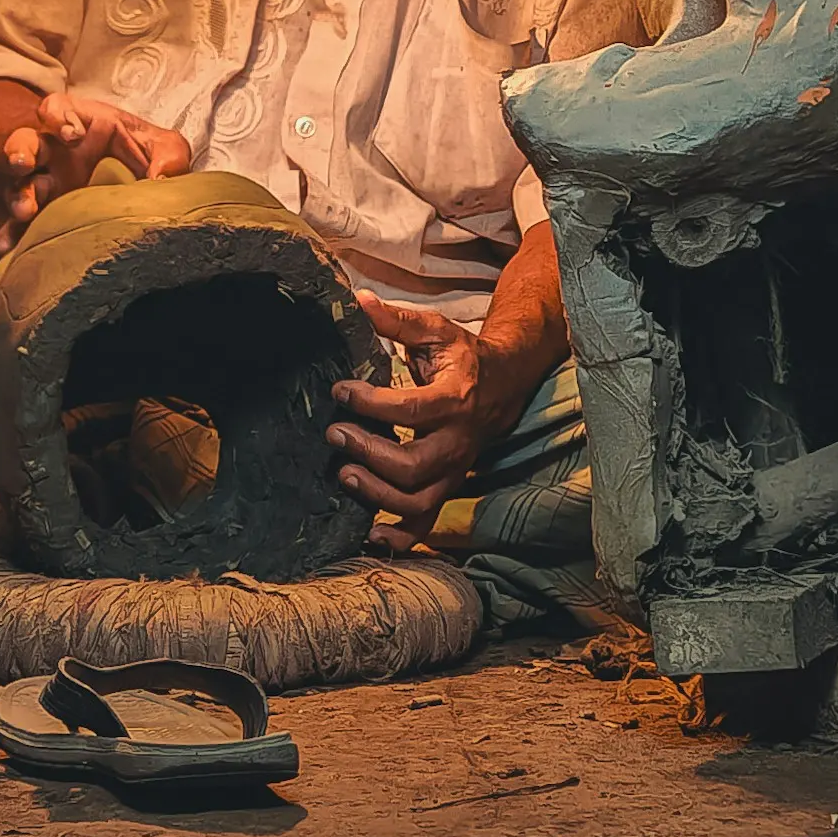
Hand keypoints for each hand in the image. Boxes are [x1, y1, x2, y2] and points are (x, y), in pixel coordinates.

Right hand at [0, 86, 192, 251]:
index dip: (58, 116)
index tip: (73, 134)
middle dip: (21, 151)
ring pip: (19, 185)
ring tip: (24, 211)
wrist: (134, 188)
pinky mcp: (42, 217)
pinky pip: (19, 225)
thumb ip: (169, 154)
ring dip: (18, 196)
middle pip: (25, 143)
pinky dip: (11, 235)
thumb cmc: (142, 154)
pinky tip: (8, 247)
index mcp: (78, 125)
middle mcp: (54, 153)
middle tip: (23, 163)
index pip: (55, 108)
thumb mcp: (161, 146)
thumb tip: (162, 178)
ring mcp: (45, 186)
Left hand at [326, 296, 532, 536]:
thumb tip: (360, 300)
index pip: (411, 409)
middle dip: (368, 452)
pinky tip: (368, 533)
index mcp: (455, 400)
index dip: (371, 403)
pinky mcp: (447, 487)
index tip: (340, 390)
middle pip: (413, 465)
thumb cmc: (463, 358)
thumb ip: (398, 320)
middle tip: (334, 433)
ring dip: (376, 494)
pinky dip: (398, 536)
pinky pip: (426, 523)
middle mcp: (457, 441)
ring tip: (343, 474)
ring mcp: (454, 470)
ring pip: (418, 500)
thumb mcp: (436, 332)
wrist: (503, 385)